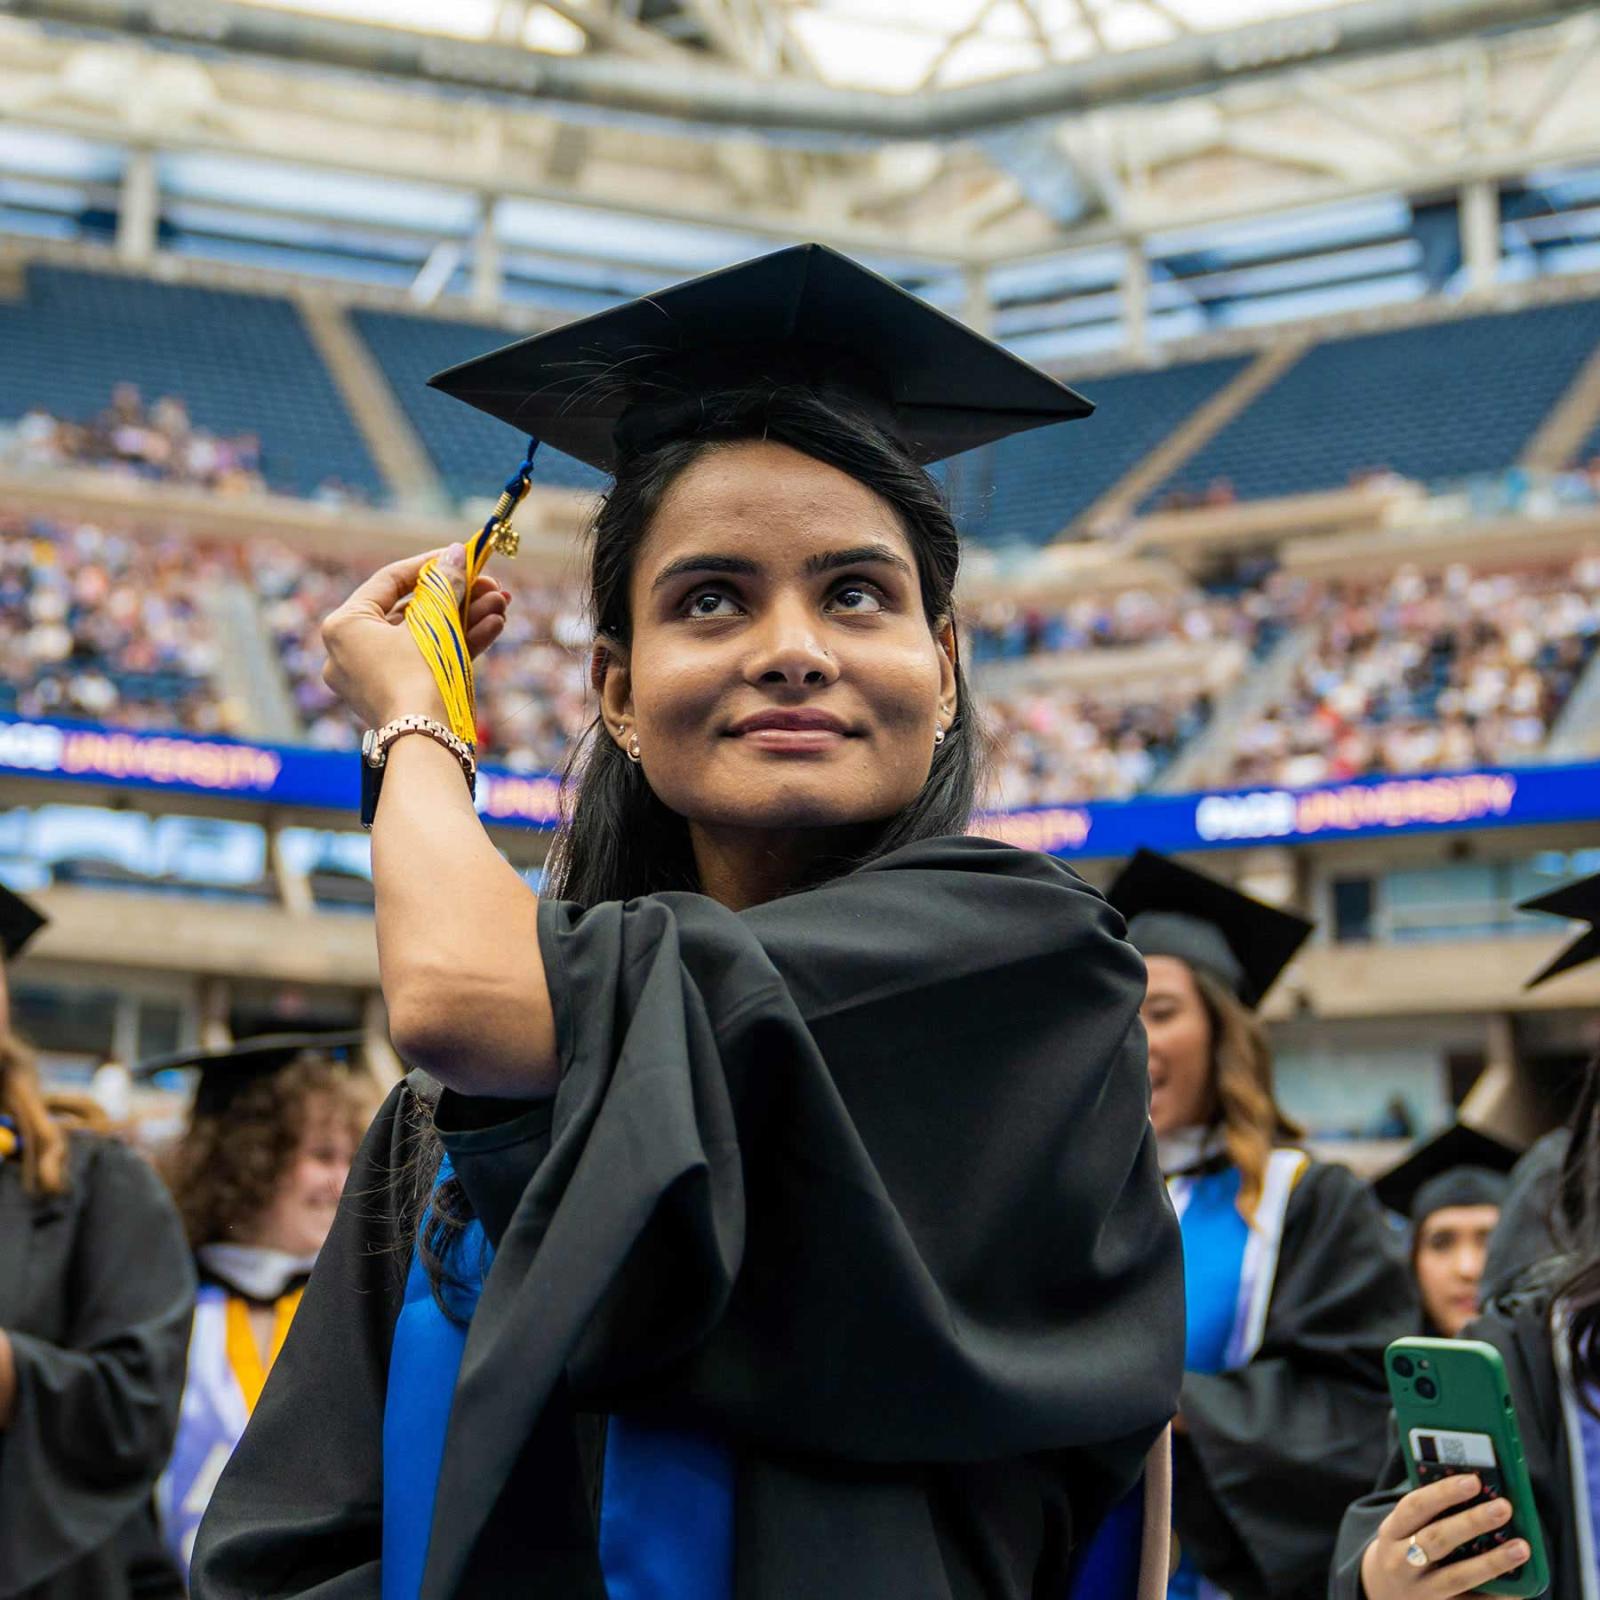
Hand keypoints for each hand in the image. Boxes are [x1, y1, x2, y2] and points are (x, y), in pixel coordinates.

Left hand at [321, 544, 509, 730]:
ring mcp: (374, 677)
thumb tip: (455, 553)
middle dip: (457, 597)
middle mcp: (351, 651)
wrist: (426, 741)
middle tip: (489, 584)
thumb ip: (446, 583)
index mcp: (344, 626)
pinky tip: (494, 627)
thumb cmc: (419, 674)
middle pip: (411, 611)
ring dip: (465, 619)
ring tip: (502, 604)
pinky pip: (426, 661)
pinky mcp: (397, 696)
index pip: (388, 581)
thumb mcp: (435, 621)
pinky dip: (457, 645)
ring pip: (424, 637)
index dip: (429, 564)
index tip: (458, 555)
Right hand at [1358, 1475, 1529, 1597]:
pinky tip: (1521, 1586)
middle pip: (1437, 1539)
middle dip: (1472, 1522)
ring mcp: (1422, 1591)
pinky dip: (1499, 1594)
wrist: (1384, 1595)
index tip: (1473, 1481)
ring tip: (1522, 1547)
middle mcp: (1401, 1562)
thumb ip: (1429, 1515)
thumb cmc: (1404, 1550)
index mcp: (1391, 1532)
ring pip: (1458, 1576)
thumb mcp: (1402, 1530)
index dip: (1443, 1492)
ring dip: (1492, 1561)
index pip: (1415, 1506)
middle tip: (1504, 1507)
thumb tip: (1478, 1494)